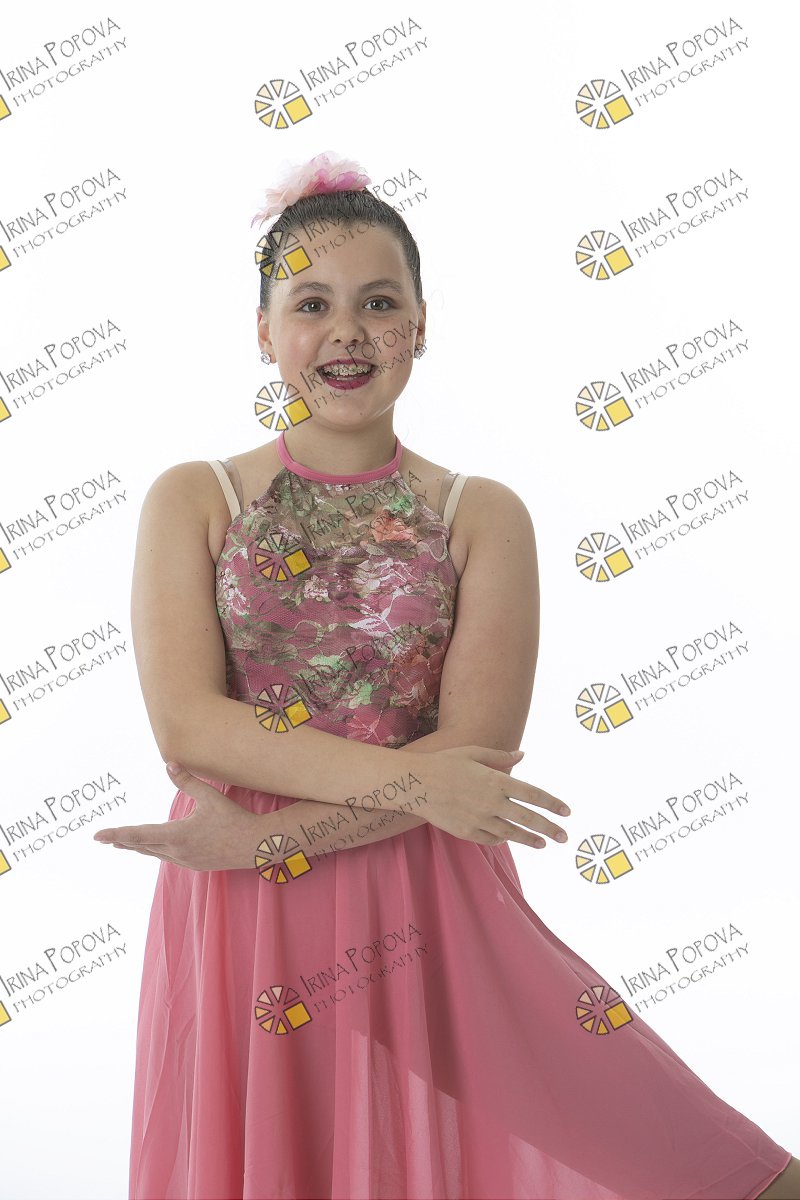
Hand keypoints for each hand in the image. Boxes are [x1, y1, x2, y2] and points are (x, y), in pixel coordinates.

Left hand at [93, 762, 262, 869]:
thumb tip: (168, 764)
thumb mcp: (210, 797)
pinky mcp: (194, 864)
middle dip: (122, 840)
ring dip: (137, 846)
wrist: (255, 846)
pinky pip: (167, 857)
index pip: (138, 835)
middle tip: (103, 839)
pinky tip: (154, 847)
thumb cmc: (234, 819)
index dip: (116, 834)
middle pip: (141, 846)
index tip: (97, 836)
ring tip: (122, 844)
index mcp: (177, 835)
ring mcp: (185, 860)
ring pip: (154, 853)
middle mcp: (177, 852)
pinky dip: (154, 850)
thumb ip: (187, 781)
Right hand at [407, 746, 570, 849]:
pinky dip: (501, 839)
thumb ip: (500, 757)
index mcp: (496, 780)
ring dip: (530, 839)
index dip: (552, 804)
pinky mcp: (466, 832)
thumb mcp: (473, 753)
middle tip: (565, 837)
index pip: (533, 795)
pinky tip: (508, 839)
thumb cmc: (444, 763)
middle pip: (528, 819)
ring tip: (543, 844)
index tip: (566, 812)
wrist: (415, 783)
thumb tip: (523, 756)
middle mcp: (492, 802)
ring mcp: (480, 820)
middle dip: (550, 828)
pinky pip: (491, 839)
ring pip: (512, 833)